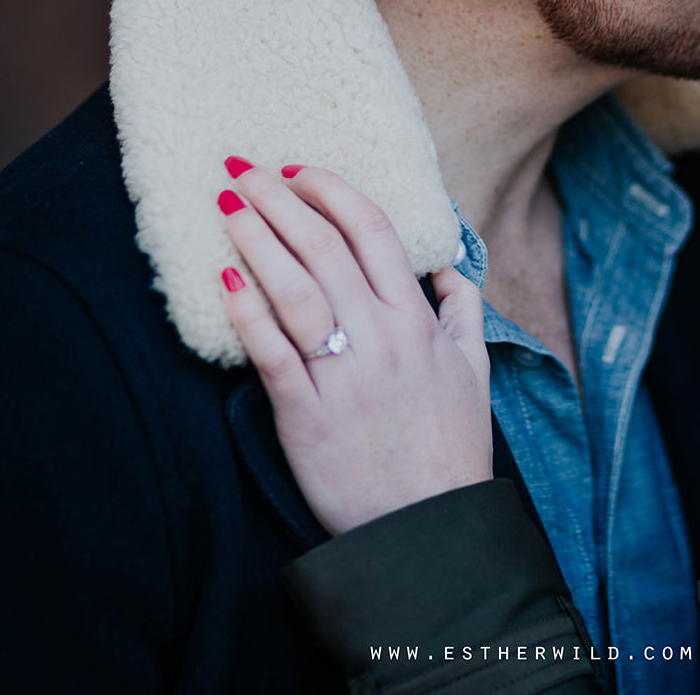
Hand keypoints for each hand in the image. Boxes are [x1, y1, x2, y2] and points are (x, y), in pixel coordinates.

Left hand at [217, 161, 491, 534]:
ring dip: (257, 241)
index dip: (332, 192)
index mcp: (419, 322)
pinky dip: (247, 313)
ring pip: (295, 290)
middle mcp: (382, 339)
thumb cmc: (450, 449)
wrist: (427, 530)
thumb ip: (463, 312)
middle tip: (241, 169)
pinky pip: (272, 353)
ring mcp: (344, 376)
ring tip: (227, 207)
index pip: (373, 232)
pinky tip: (224, 280)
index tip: (298, 169)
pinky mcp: (307, 416)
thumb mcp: (475, 373)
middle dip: (278, 201)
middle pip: (324, 249)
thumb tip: (447, 265)